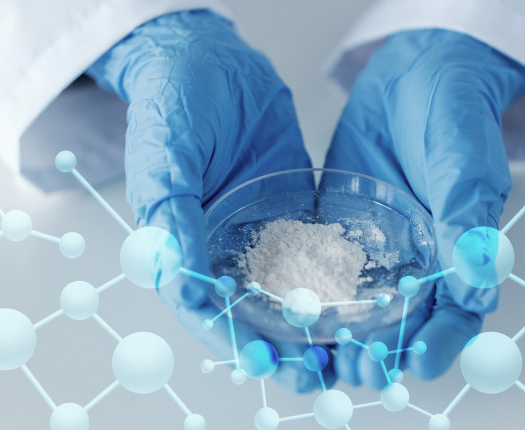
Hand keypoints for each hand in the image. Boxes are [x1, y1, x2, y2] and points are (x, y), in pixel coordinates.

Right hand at [86, 10, 331, 391]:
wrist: (212, 61)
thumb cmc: (174, 102)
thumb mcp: (165, 155)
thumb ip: (173, 214)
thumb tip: (182, 278)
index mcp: (181, 244)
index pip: (203, 307)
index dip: (230, 338)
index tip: (262, 361)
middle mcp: (221, 249)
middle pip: (250, 313)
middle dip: (281, 348)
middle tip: (317, 373)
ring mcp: (259, 235)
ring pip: (286, 294)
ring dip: (312, 326)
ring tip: (346, 353)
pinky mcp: (292, 216)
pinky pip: (314, 255)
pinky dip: (333, 283)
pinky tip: (360, 302)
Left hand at [324, 29, 524, 387]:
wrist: (415, 75)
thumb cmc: (456, 117)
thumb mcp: (465, 167)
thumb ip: (467, 225)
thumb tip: (476, 288)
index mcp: (460, 252)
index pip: (456, 314)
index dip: (441, 343)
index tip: (418, 362)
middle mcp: (419, 260)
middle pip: (405, 323)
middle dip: (385, 352)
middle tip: (362, 369)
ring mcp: (377, 248)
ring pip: (362, 307)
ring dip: (345, 337)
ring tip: (324, 355)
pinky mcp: (340, 229)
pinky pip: (325, 269)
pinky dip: (312, 295)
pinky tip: (292, 310)